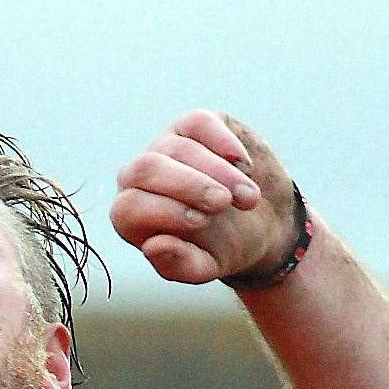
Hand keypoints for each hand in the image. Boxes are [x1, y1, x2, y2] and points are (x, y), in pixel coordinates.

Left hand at [110, 110, 296, 284]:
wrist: (260, 220)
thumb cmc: (223, 246)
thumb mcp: (204, 266)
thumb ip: (178, 264)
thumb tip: (152, 247)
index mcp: (131, 216)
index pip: (128, 207)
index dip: (164, 212)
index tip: (203, 222)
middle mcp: (139, 178)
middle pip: (146, 169)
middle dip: (189, 185)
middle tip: (224, 203)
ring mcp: (164, 147)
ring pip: (178, 148)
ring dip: (219, 173)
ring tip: (248, 199)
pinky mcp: (192, 126)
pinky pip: (200, 123)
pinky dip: (224, 143)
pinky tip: (244, 166)